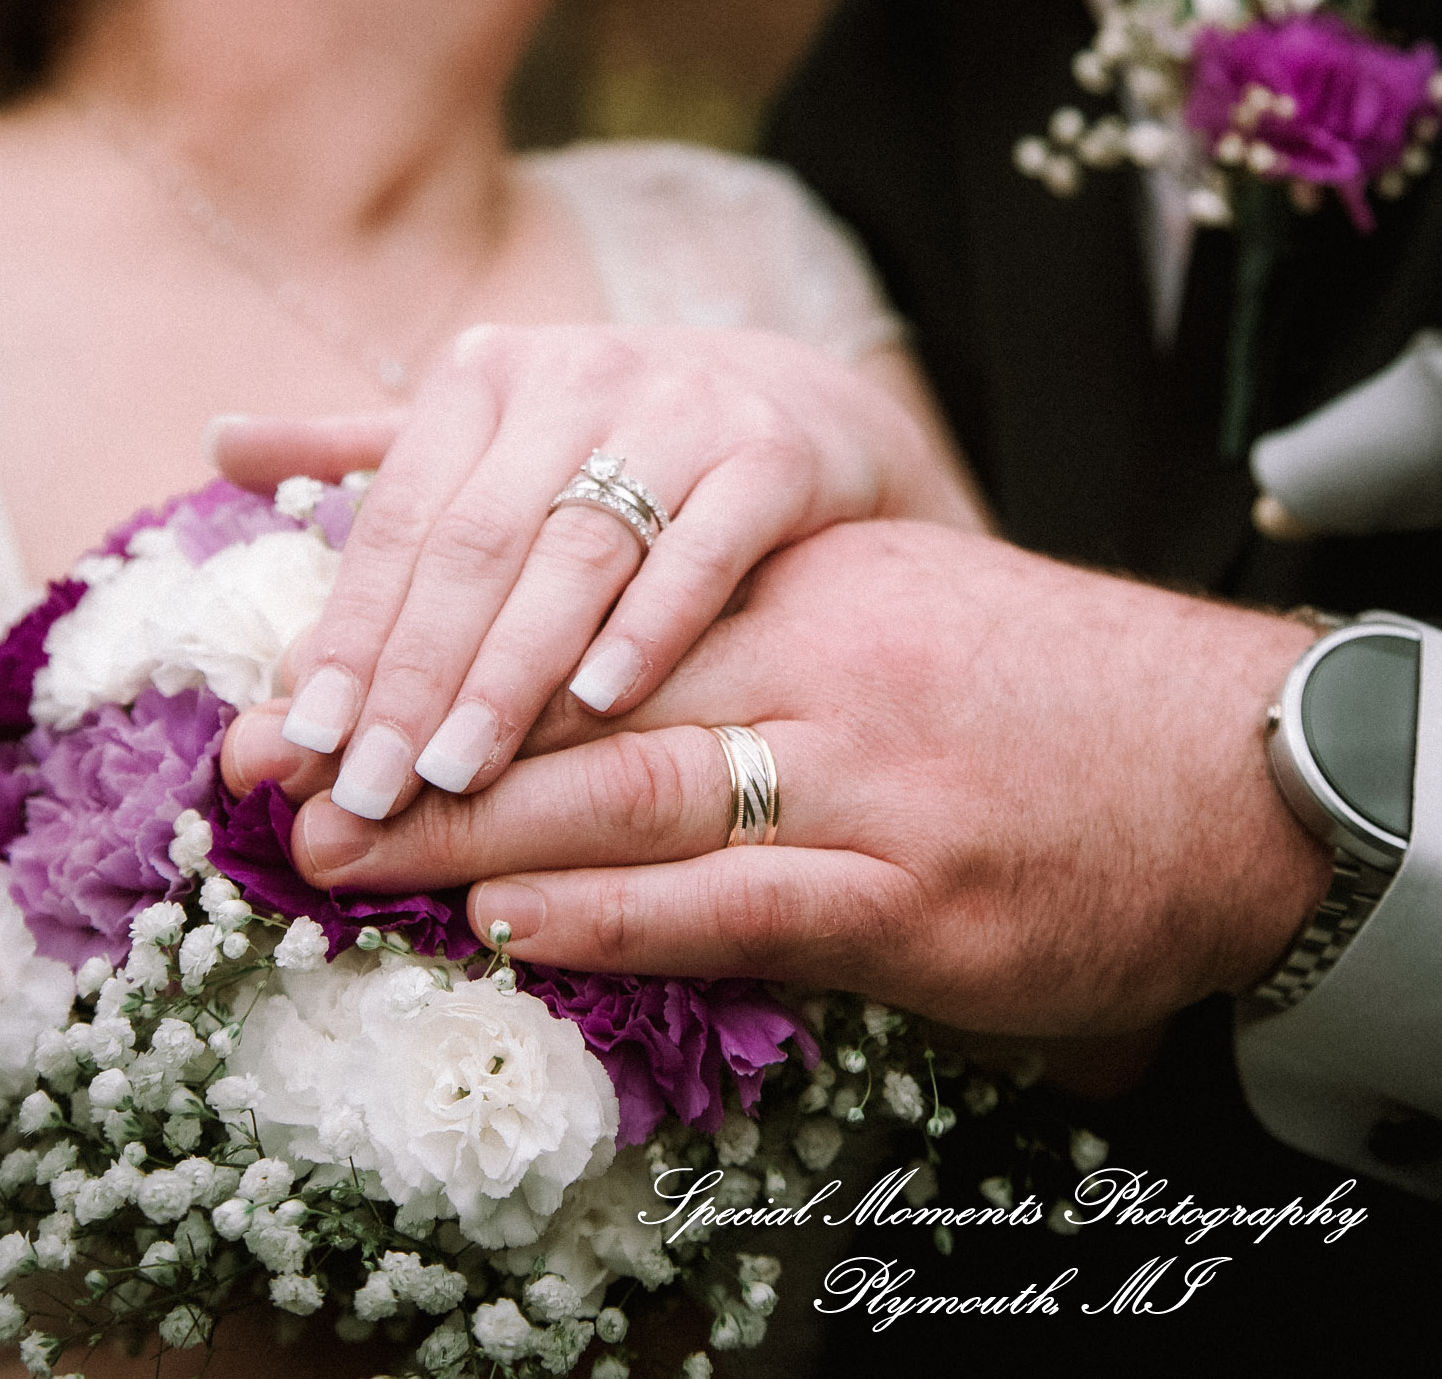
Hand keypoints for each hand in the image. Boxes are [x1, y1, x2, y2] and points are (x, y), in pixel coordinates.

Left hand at [212, 323, 980, 824]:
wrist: (798, 408)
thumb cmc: (612, 446)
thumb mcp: (491, 435)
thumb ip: (364, 453)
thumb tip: (216, 441)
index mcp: (488, 373)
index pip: (400, 517)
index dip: (347, 631)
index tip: (300, 745)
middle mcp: (578, 373)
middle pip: (476, 540)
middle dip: (414, 674)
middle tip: (366, 791)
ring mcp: (682, 407)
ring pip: (580, 549)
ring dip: (513, 669)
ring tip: (459, 772)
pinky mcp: (773, 451)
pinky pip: (705, 546)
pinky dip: (651, 625)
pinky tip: (603, 706)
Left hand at [224, 521, 1332, 1036]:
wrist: (1223, 766)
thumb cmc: (1031, 695)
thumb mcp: (881, 611)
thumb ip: (736, 616)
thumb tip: (594, 653)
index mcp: (798, 583)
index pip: (588, 598)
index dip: (441, 638)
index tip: (319, 685)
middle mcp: (818, 657)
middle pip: (580, 688)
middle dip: (413, 732)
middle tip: (274, 778)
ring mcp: (867, 773)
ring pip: (636, 787)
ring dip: (473, 826)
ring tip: (347, 850)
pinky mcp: (915, 893)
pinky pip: (738, 900)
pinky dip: (615, 911)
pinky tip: (515, 915)